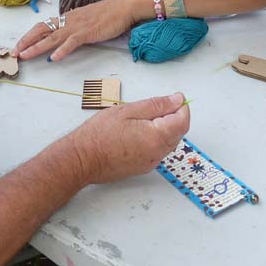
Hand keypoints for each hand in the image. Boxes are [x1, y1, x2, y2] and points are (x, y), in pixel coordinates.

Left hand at [13, 0, 138, 61]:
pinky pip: (72, 42)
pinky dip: (62, 50)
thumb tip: (65, 36)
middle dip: (26, 42)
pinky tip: (54, 58)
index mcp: (68, 17)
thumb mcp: (86, 19)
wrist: (123, 7)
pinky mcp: (88, 32)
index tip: (19, 46)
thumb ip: (75, 26)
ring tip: (25, 56)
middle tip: (14, 53)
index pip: (43, 26)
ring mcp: (77, 26)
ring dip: (37, 47)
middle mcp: (69, 21)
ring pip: (52, 37)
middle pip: (42, 30)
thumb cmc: (108, 14)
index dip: (29, 36)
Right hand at [65, 93, 190, 183]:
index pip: (183, 121)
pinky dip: (156, 138)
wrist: (82, 159)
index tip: (175, 98)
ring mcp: (151, 162)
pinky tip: (138, 131)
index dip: (182, 107)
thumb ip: (157, 105)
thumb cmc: (100, 133)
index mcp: (157, 137)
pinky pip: (158, 150)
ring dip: (165, 128)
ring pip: (169, 142)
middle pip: (178, 132)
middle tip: (156, 105)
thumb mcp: (128, 110)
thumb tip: (178, 100)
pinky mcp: (143, 167)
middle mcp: (158, 153)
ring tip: (143, 118)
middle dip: (174, 116)